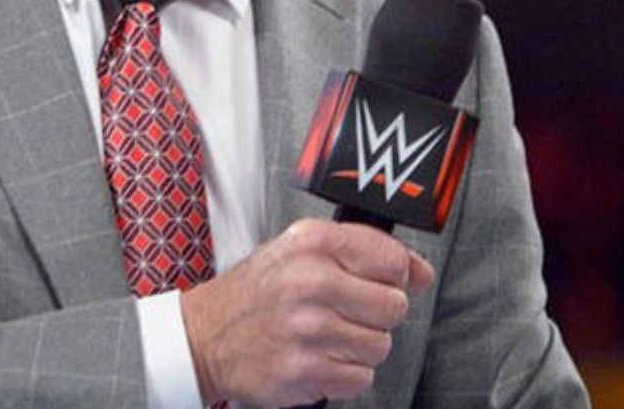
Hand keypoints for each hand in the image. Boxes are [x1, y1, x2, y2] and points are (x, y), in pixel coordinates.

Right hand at [180, 218, 434, 405]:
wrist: (204, 337)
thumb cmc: (258, 292)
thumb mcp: (301, 250)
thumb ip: (363, 251)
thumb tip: (420, 272)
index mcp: (313, 244)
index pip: (391, 259)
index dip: (396, 276)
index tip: (385, 283)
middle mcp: (310, 282)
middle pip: (394, 306)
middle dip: (378, 315)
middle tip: (348, 313)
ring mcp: (307, 330)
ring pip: (380, 345)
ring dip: (360, 347)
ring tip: (328, 337)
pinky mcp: (303, 371)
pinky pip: (360, 378)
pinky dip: (345, 375)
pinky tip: (320, 359)